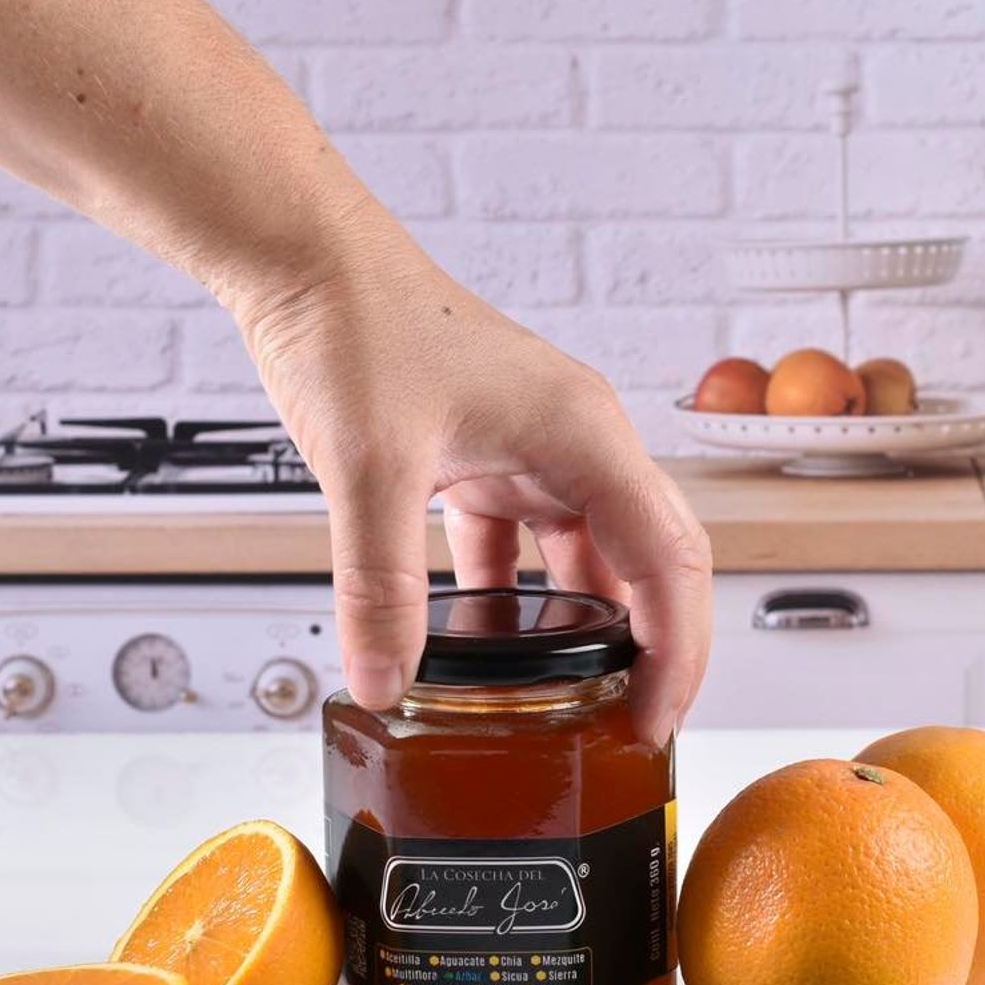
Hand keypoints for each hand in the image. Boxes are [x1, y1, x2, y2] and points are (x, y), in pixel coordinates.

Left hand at [238, 216, 711, 745]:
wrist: (307, 261)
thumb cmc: (357, 322)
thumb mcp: (371, 469)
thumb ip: (381, 587)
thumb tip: (388, 680)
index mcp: (583, 435)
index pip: (669, 561)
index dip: (677, 651)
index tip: (656, 718)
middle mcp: (575, 440)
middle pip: (651, 559)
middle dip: (654, 646)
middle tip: (634, 723)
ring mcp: (534, 446)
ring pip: (590, 552)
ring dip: (588, 623)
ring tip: (573, 698)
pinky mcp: (488, 454)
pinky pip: (523, 541)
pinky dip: (514, 596)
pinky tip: (485, 641)